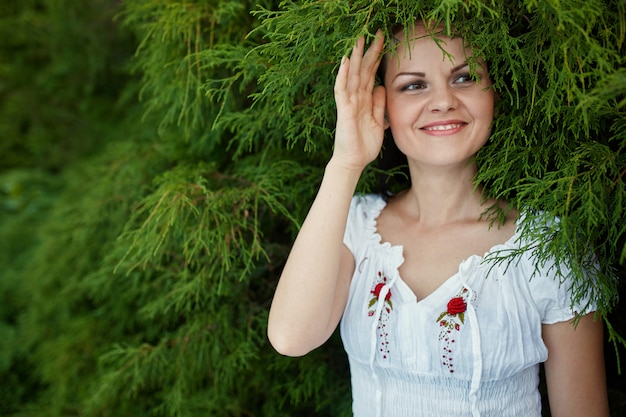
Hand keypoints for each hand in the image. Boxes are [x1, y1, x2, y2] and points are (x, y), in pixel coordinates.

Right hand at [332, 30, 386, 171]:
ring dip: (355, 57)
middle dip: (369, 51)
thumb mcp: (378, 121)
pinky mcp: (343, 110)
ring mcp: (348, 103)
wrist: (354, 161)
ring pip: (352, 75)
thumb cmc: (364, 144)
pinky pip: (342, 90)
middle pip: (363, 70)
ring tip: (358, 39)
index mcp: (365, 100)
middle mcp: (356, 98)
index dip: (377, 58)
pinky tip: (345, 62)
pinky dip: (343, 76)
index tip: (384, 42)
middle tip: (376, 32)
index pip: (371, 74)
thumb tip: (382, 87)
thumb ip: (379, 104)